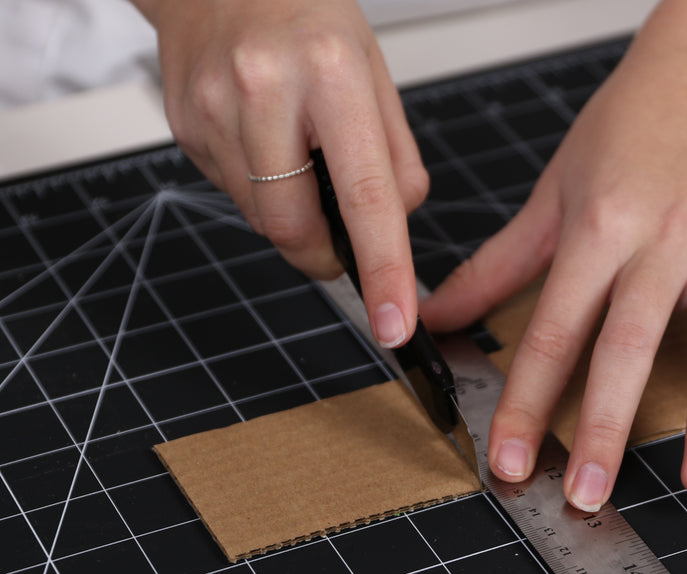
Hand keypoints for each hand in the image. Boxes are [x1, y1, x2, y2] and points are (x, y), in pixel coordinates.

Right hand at [134, 0, 426, 347]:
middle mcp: (264, 91)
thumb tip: (395, 225)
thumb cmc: (306, 16)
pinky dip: (257, 186)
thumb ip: (395, 158)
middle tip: (339, 236)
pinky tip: (261, 138)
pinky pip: (230, 193)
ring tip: (293, 149)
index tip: (393, 323)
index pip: (366, 195)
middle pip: (294, 227)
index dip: (384, 268)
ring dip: (288, 210)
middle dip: (323, 252)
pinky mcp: (184, 128)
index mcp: (331, 74)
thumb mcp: (374, 74)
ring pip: (260, 218)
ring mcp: (213, 111)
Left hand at [422, 1, 686, 508]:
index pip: (554, 328)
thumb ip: (497, 263)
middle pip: (629, 342)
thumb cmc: (627, 126)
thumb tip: (437, 315)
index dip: (526, 400)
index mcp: (598, 225)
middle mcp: (662, 237)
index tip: (509, 460)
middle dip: (605, 424)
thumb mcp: (553, 190)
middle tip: (590, 493)